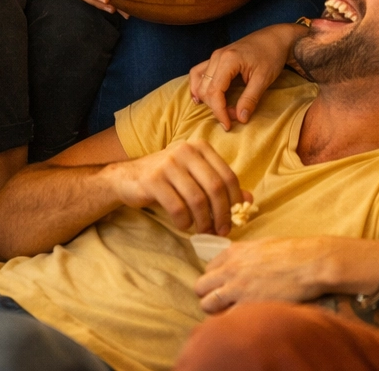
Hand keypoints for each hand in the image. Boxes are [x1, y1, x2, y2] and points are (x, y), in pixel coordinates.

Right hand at [106, 140, 250, 235]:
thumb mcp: (196, 177)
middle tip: (221, 231)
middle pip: (215, 187)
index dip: (234, 201)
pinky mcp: (154, 179)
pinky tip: (183, 225)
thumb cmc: (168, 179)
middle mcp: (186, 150)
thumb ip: (221, 185)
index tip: (234, 220)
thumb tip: (249, 199)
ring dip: (203, 221)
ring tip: (202, 230)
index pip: (228, 176)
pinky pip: (177, 208)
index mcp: (201, 147)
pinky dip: (184, 222)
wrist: (129, 178)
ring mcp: (169, 163)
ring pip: (197, 199)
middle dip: (222, 214)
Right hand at [190, 22, 307, 129]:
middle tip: (233, 116)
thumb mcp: (263, 78)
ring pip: (199, 81)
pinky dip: (198, 86)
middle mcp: (217, 56)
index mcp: (228, 60)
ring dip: (206, 99)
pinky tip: (201, 98)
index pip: (214, 92)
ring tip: (221, 109)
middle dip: (216, 107)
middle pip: (205, 89)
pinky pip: (199, 72)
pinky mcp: (217, 57)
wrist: (275, 38)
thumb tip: (240, 119)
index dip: (219, 112)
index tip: (228, 126)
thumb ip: (250, 99)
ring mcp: (215, 55)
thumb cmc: (271, 55)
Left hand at [195, 237, 337, 311]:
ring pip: (206, 304)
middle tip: (222, 301)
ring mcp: (236, 288)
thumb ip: (245, 254)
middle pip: (201, 286)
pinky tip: (242, 320)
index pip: (208, 269)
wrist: (308, 262)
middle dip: (208, 294)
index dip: (215, 279)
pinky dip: (229, 321)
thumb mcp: (261, 244)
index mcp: (233, 251)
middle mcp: (230, 268)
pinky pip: (225, 318)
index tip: (224, 285)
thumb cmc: (291, 251)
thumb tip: (240, 263)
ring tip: (229, 312)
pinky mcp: (247, 305)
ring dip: (215, 309)